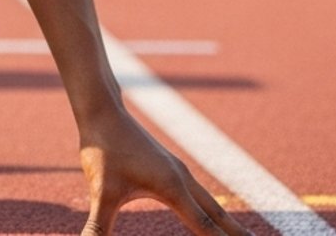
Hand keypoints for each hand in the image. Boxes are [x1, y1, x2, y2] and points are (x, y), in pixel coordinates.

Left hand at [76, 112, 248, 235]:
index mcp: (173, 188)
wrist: (102, 112)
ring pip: (210, 203)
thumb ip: (99, 226)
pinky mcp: (170, 168)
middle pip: (218, 215)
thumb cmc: (102, 150)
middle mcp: (182, 180)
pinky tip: (208, 214)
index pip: (206, 227)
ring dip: (226, 221)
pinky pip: (198, 194)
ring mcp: (179, 172)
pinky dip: (211, 209)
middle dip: (237, 234)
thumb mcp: (100, 192)